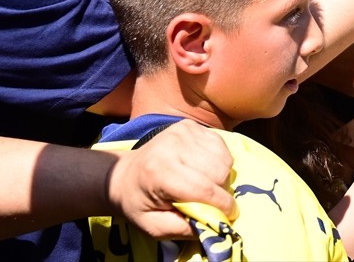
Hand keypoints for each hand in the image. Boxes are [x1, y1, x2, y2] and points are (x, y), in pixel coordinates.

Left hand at [107, 120, 235, 238]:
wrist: (123, 175)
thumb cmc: (139, 203)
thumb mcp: (153, 227)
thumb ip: (183, 229)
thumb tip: (214, 224)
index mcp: (160, 172)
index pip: (203, 189)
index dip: (222, 206)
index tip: (229, 216)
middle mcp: (172, 146)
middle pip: (219, 172)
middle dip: (221, 192)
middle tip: (209, 201)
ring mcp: (183, 132)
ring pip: (224, 159)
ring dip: (221, 177)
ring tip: (204, 184)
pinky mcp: (190, 125)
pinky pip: (221, 146)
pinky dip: (219, 161)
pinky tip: (203, 168)